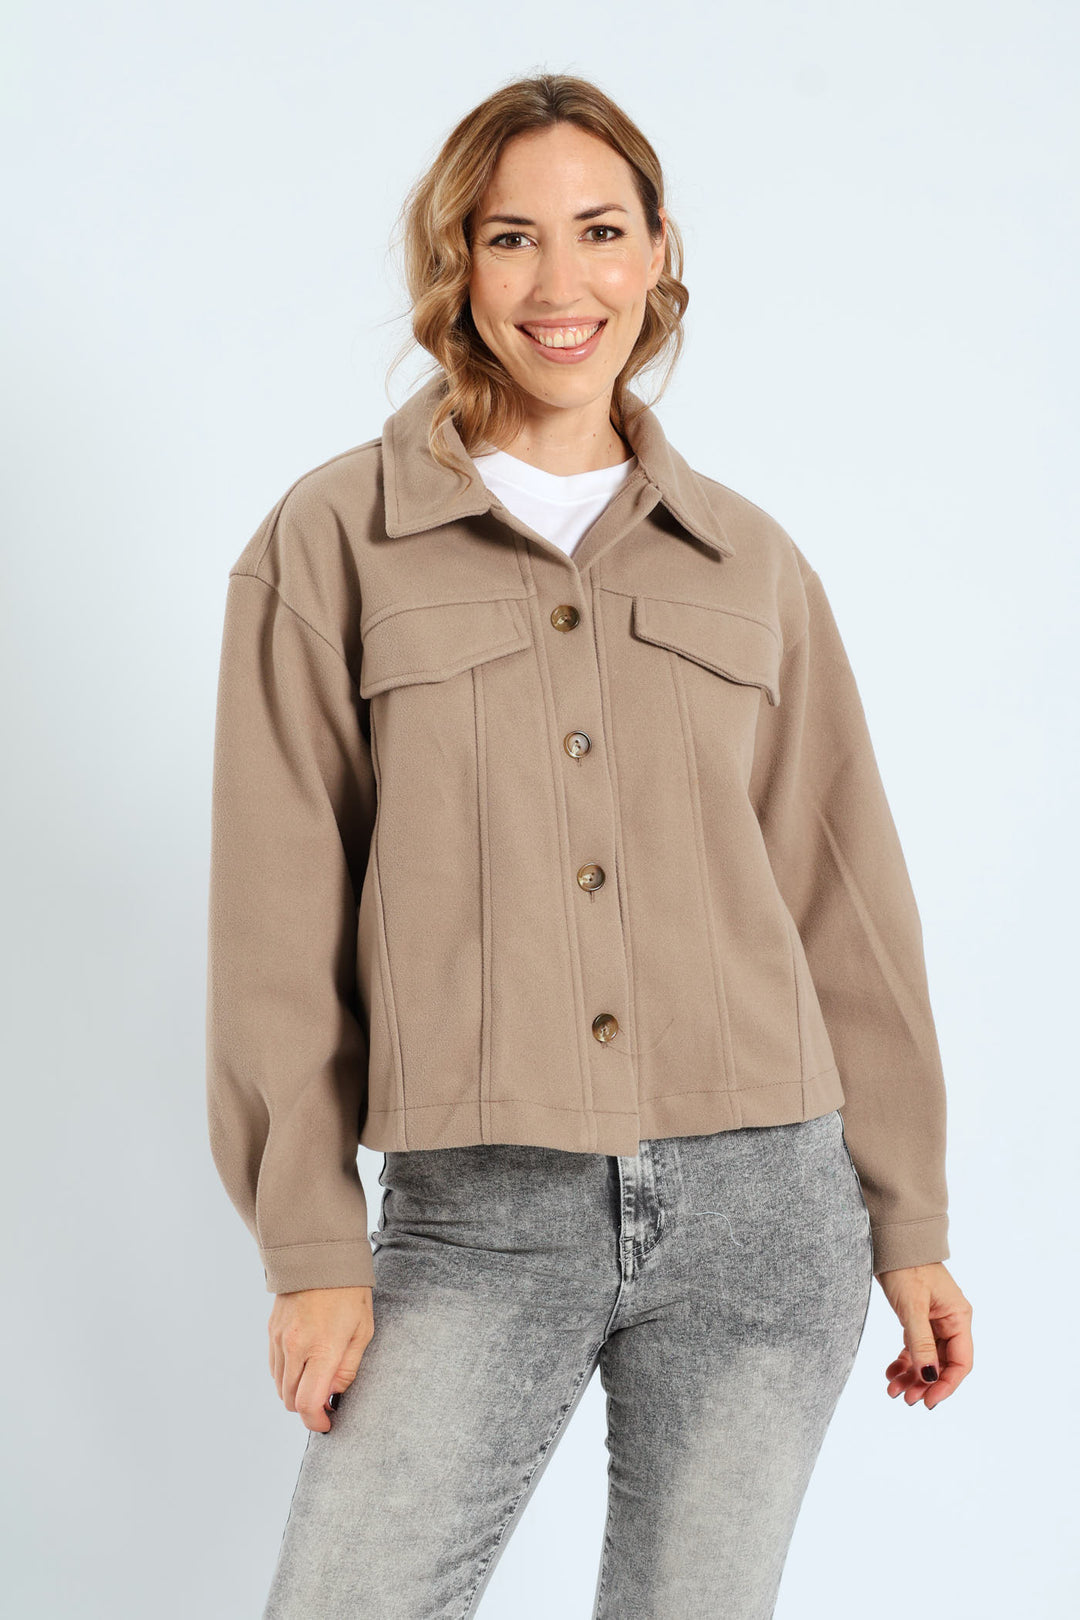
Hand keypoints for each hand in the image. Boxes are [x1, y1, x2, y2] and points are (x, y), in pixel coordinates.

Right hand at [268, 1286, 374, 1431]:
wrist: (320, 1255)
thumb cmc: (349, 1292)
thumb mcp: (362, 1330)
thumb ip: (348, 1368)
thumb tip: (333, 1394)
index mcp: (322, 1348)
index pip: (308, 1403)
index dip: (316, 1421)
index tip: (327, 1423)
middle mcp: (295, 1347)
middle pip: (290, 1400)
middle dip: (307, 1409)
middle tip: (325, 1401)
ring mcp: (279, 1339)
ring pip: (279, 1386)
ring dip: (295, 1392)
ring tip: (316, 1380)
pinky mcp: (271, 1331)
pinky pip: (274, 1367)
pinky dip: (286, 1376)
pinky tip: (304, 1365)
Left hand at [874, 1262, 972, 1408]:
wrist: (891, 1241)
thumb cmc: (906, 1267)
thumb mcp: (912, 1307)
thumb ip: (920, 1343)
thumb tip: (929, 1377)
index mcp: (958, 1317)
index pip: (961, 1362)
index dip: (947, 1384)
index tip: (928, 1401)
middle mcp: (950, 1321)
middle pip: (943, 1364)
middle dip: (925, 1383)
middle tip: (905, 1400)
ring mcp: (934, 1321)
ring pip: (927, 1359)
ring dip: (912, 1376)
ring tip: (892, 1391)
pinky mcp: (918, 1319)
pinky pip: (915, 1348)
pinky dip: (904, 1362)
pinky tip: (890, 1373)